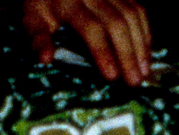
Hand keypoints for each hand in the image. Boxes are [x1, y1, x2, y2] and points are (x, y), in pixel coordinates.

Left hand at [23, 0, 151, 84]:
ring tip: (144, 72)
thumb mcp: (32, 18)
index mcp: (69, 2)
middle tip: (134, 82)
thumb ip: (37, 38)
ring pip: (132, 15)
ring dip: (140, 46)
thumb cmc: (43, 4)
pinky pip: (139, 9)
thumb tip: (45, 59)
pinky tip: (146, 53)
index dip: (103, 52)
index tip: (111, 77)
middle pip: (117, 23)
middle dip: (127, 54)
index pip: (92, 28)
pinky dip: (145, 33)